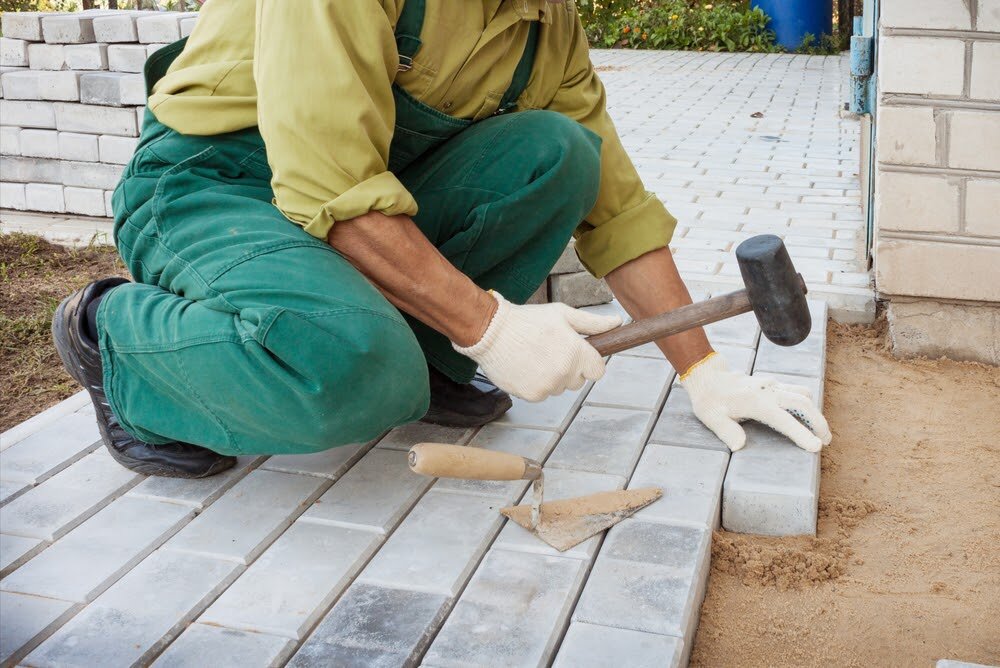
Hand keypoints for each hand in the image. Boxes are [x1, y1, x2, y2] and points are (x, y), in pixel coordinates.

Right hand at [453, 291, 620, 401]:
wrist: (491, 331)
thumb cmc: (528, 320)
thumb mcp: (563, 315)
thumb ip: (592, 324)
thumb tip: (618, 322)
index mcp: (577, 352)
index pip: (598, 371)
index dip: (589, 362)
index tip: (577, 354)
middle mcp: (565, 373)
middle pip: (579, 381)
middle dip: (570, 369)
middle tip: (551, 351)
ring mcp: (548, 386)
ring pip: (560, 388)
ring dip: (552, 377)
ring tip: (535, 356)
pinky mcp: (532, 395)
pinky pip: (543, 394)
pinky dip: (536, 384)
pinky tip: (525, 366)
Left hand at [680, 353, 831, 451]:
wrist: (708, 375)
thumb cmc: (709, 399)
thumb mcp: (711, 416)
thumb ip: (726, 431)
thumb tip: (739, 446)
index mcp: (754, 402)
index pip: (783, 419)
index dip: (800, 433)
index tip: (816, 446)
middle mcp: (767, 391)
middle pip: (802, 403)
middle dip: (817, 422)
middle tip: (826, 441)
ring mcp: (771, 385)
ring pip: (802, 394)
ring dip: (814, 411)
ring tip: (820, 431)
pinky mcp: (772, 384)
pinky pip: (795, 391)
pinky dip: (806, 403)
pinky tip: (807, 417)